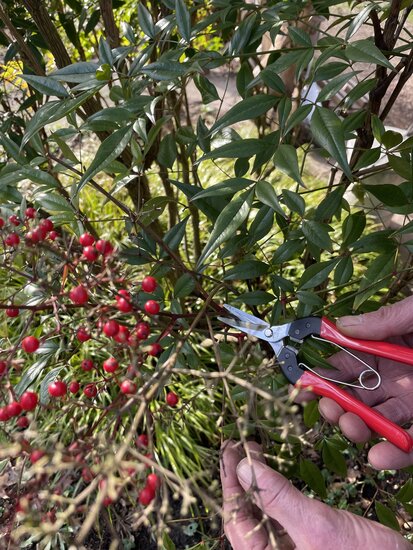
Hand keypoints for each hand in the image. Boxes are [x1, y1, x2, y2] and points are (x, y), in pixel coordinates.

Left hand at [220, 440, 410, 549]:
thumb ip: (277, 498)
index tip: (230, 450)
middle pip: (245, 517)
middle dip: (240, 480)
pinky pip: (279, 516)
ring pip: (260, 514)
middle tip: (239, 447)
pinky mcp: (304, 545)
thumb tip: (244, 466)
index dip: (229, 482)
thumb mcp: (316, 526)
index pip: (235, 519)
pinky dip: (273, 491)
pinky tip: (273, 474)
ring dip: (255, 482)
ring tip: (253, 454)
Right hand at [304, 296, 412, 468]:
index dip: (321, 370)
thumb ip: (383, 321)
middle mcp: (396, 373)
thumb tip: (339, 327)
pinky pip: (411, 441)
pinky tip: (379, 455)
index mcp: (387, 344)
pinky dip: (394, 451)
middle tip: (327, 408)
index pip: (345, 359)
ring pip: (378, 419)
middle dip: (335, 402)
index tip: (302, 382)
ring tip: (350, 427)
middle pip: (356, 392)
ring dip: (358, 427)